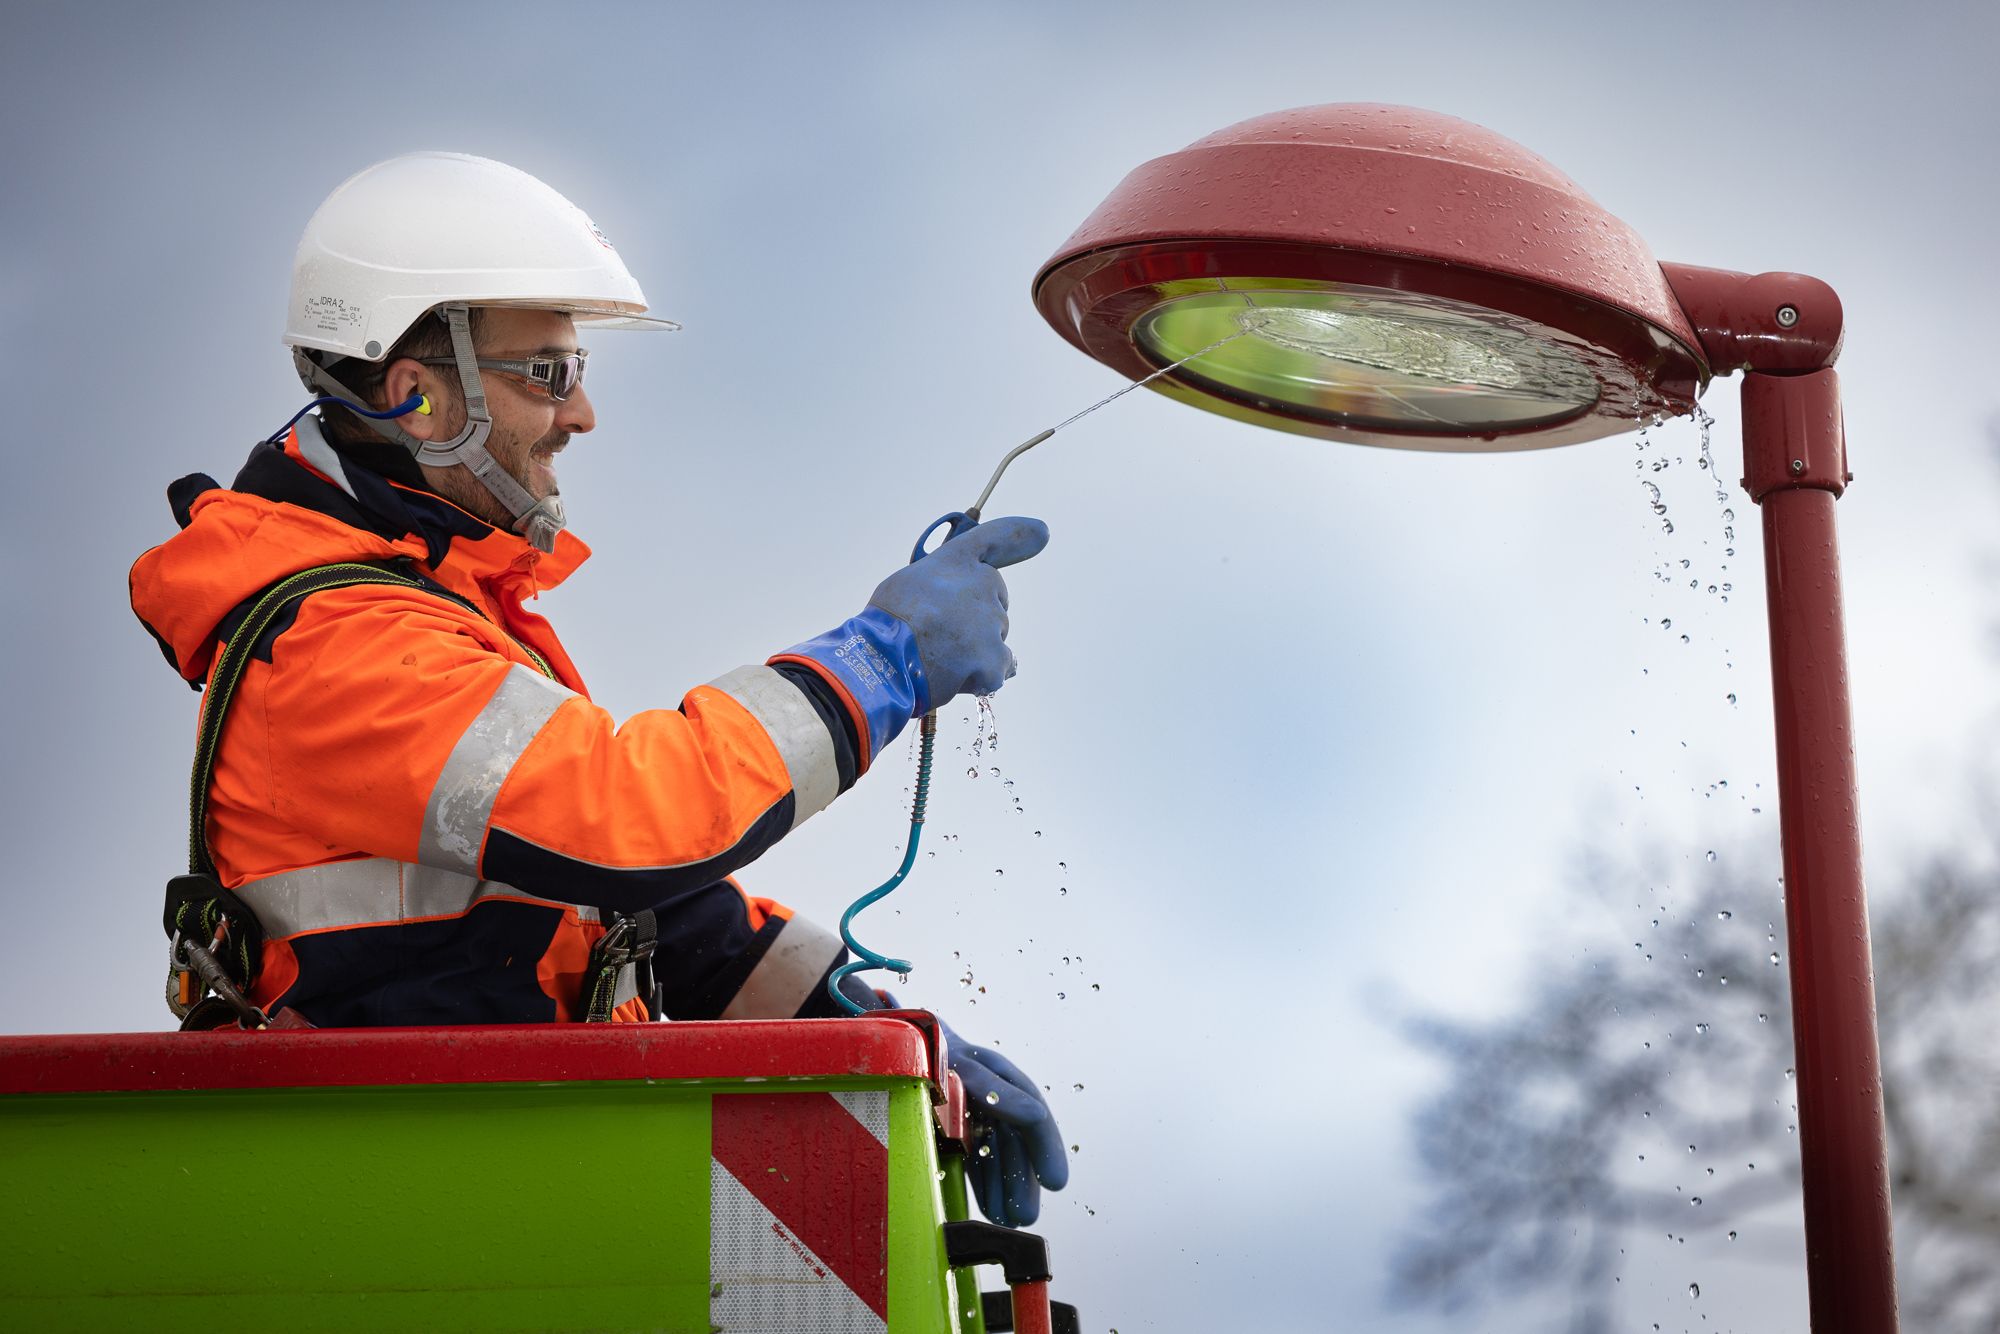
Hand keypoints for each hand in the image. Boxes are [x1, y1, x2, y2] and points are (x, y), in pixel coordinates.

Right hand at [774, 516, 1048, 760]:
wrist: (881, 661)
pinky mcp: (994, 658)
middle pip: (996, 603)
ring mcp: (991, 622)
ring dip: (976, 651)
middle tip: (943, 636)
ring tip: (939, 659)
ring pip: (997, 639)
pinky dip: (982, 677)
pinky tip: (955, 678)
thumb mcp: (908, 584)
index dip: (1020, 533)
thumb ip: (940, 585)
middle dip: (978, 620)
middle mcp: (981, 584)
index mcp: (957, 562)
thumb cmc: (885, 625)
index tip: (1042, 532)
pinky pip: (1001, 670)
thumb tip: (951, 609)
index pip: (995, 538)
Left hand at [936, 1015, 1068, 1227]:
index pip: (1033, 1117)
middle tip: (1025, 1217)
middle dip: (1023, 1182)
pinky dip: (986, 1184)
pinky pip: (978, 1160)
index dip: (1047, 1150)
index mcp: (1001, 1077)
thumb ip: (995, 1089)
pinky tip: (991, 1208)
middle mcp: (994, 1098)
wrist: (901, 1043)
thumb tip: (1033, 1115)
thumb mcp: (963, 1065)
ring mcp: (976, 1114)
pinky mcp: (958, 1128)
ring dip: (1006, 1188)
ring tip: (1010, 1220)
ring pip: (1000, 1156)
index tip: (1055, 1182)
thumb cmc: (931, 1050)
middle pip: (1017, 1145)